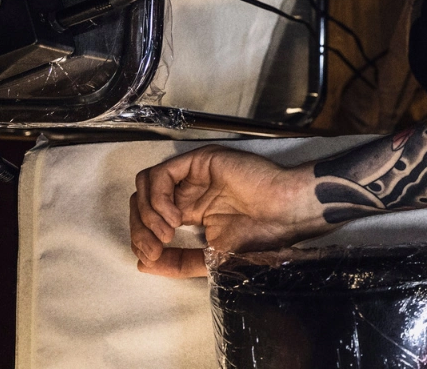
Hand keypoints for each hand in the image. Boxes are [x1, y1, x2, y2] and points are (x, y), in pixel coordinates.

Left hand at [129, 145, 325, 277]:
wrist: (285, 215)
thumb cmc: (261, 236)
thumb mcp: (212, 259)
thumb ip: (179, 262)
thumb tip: (143, 264)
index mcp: (192, 211)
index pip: (150, 220)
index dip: (142, 239)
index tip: (151, 257)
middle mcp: (189, 191)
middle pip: (141, 203)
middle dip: (141, 229)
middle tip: (156, 247)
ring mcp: (193, 175)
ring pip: (145, 187)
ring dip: (147, 214)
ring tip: (167, 232)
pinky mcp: (198, 162)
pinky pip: (159, 176)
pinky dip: (157, 199)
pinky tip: (174, 217)